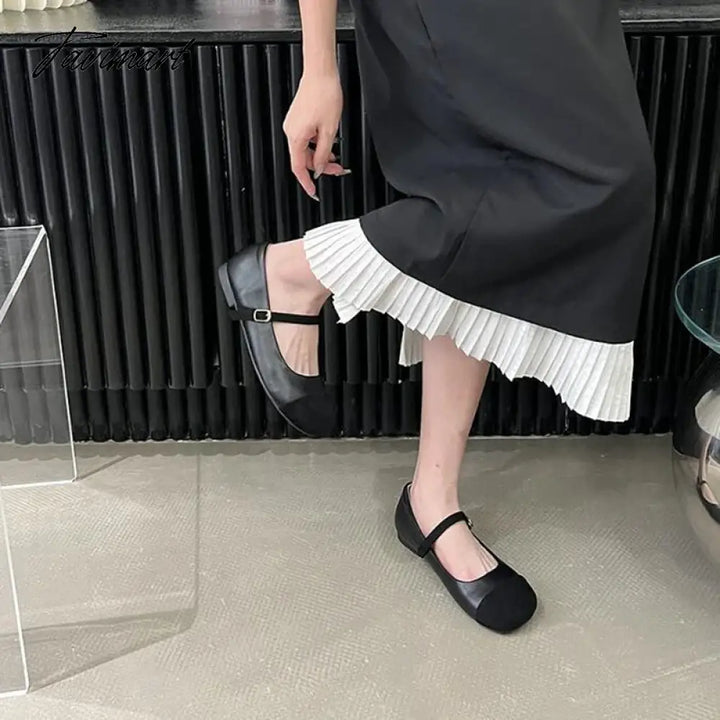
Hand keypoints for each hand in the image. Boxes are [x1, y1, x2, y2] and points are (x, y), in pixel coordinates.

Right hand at [283, 72, 346, 199]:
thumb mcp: (330, 130)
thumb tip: (321, 168)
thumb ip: (324, 153)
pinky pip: (306, 139)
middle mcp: (291, 132)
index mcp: (296, 137)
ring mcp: (293, 125)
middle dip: (321, 167)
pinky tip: (329, 143)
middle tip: (338, 169)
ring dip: (321, 155)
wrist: (321, 73)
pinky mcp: (298, 119)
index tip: (313, 192)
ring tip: (336, 156)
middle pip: (304, 160)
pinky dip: (317, 145)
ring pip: (306, 150)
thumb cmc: (325, 95)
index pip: (299, 168)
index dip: (307, 183)